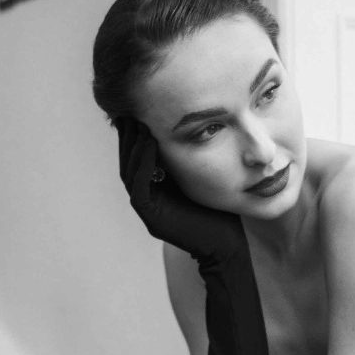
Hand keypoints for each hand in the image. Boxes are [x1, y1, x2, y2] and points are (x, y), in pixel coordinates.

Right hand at [117, 116, 247, 265]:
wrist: (227, 246)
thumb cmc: (220, 212)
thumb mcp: (202, 178)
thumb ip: (188, 159)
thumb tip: (188, 127)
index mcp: (156, 189)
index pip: (137, 157)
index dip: (134, 134)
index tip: (138, 108)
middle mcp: (147, 199)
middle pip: (128, 162)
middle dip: (127, 136)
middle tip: (128, 109)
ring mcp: (148, 210)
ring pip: (129, 172)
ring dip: (132, 146)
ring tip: (137, 121)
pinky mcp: (151, 218)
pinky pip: (140, 186)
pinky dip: (142, 163)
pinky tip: (148, 142)